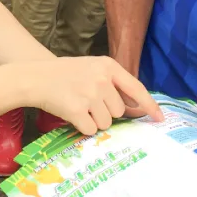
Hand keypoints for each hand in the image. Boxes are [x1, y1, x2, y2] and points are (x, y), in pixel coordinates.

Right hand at [24, 56, 162, 134]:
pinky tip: (72, 114)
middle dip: (107, 112)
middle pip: (119, 111)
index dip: (150, 105)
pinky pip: (91, 130)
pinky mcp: (77, 109)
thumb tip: (136, 109)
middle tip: (88, 102)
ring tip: (79, 106)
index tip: (160, 118)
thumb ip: (114, 84)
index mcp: (108, 66)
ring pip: (106, 123)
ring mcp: (90, 94)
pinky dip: (83, 127)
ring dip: (95, 121)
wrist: (36, 77)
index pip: (136, 88)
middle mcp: (102, 79)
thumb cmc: (66, 74)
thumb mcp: (93, 69)